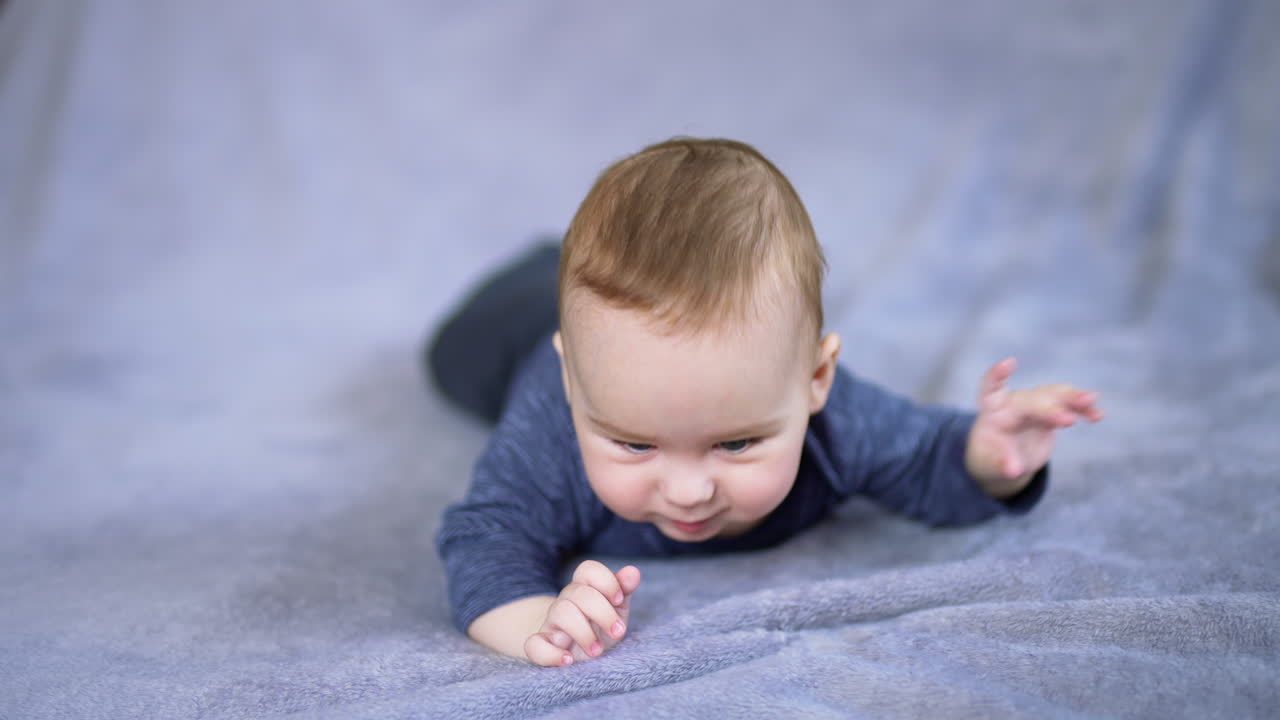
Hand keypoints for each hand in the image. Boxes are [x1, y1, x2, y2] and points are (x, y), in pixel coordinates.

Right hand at [524, 560, 641, 666]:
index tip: (619, 600)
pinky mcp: (541, 645)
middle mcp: (565, 601)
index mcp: (584, 588)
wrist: (575, 652)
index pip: (587, 569)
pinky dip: (551, 654)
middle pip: (578, 593)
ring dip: (584, 633)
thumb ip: (624, 590)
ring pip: (561, 612)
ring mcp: (551, 622)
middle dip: (603, 613)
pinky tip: (568, 660)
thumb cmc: (599, 627)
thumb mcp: (616, 610)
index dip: (606, 582)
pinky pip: (534, 645)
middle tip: (618, 632)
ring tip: (597, 651)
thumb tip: (633, 572)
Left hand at [965, 357, 1103, 496]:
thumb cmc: (990, 457)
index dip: (998, 375)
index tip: (1008, 363)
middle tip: (1068, 421)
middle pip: (1032, 400)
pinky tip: (1098, 415)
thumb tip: (1014, 471)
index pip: (991, 387)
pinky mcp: (1051, 413)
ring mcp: (1034, 405)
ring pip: (1054, 395)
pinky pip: (1069, 406)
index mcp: (992, 410)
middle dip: (1049, 409)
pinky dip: (1082, 409)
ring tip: (1092, 400)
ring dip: (1072, 397)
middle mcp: (1014, 402)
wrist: (1002, 458)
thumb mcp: (989, 464)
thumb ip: (1001, 464)